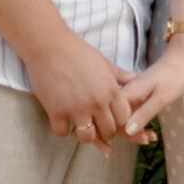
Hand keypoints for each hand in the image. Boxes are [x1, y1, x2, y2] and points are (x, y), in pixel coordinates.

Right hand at [25, 33, 135, 148]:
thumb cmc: (78, 52)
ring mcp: (76, 108)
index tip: (113, 120)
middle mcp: (96, 102)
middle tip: (98, 127)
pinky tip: (64, 122)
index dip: (120, 122)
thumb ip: (120, 75)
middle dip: (105, 132)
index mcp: (110, 90)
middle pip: (108, 131)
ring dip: (86, 135)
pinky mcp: (56, 111)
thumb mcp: (104, 62)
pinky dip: (63, 130)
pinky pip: (63, 132)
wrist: (50, 46)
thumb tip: (134, 78)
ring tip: (82, 128)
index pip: (124, 118)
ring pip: (87, 137)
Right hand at [121, 30, 183, 139]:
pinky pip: (130, 113)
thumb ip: (144, 114)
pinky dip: (138, 123)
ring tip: (152, 136)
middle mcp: (123, 95)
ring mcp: (129, 95)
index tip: (144, 139)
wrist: (181, 58)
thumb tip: (127, 131)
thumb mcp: (161, 98)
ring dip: (135, 130)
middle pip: (117, 121)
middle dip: (131, 134)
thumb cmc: (174, 77)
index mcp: (126, 94)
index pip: (116, 121)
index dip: (127, 134)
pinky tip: (150, 129)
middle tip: (150, 138)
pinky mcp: (135, 96)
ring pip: (123, 118)